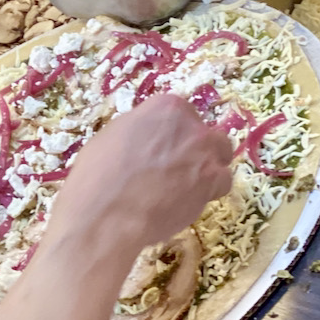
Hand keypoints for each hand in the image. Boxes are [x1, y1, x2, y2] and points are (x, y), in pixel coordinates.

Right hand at [53, 92, 233, 255]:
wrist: (106, 212)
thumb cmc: (97, 173)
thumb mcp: (113, 136)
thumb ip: (140, 131)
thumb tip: (146, 141)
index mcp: (165, 107)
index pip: (181, 113)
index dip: (174, 133)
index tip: (163, 146)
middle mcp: (191, 125)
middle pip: (206, 133)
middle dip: (196, 148)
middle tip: (176, 167)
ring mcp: (205, 153)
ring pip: (220, 156)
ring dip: (207, 168)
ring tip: (185, 188)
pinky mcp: (213, 181)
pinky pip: (222, 183)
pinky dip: (209, 192)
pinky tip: (188, 202)